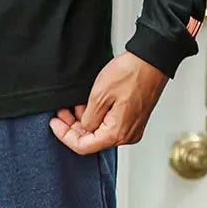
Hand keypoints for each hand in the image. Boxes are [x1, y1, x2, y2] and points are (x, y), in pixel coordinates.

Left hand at [49, 51, 168, 152]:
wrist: (152, 61)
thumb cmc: (130, 74)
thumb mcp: (99, 95)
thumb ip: (88, 119)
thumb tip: (84, 127)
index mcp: (117, 133)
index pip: (83, 146)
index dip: (64, 136)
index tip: (55, 123)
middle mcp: (127, 136)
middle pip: (92, 141)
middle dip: (73, 127)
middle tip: (61, 112)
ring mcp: (132, 128)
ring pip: (100, 133)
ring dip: (84, 121)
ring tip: (73, 106)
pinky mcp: (133, 119)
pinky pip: (110, 125)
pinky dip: (97, 118)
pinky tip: (88, 106)